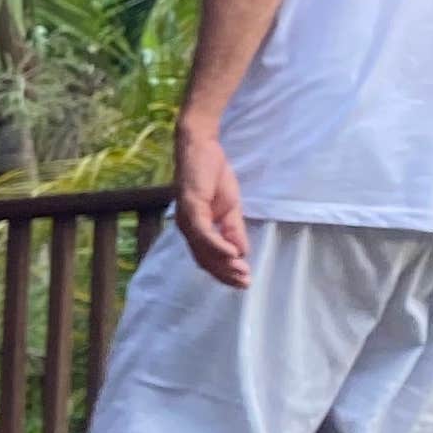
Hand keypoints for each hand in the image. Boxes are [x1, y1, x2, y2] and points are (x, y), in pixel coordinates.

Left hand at [174, 119, 248, 288]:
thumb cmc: (213, 176)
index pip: (207, 259)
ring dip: (224, 264)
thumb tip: (240, 253)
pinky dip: (217, 245)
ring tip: (242, 273)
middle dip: (226, 274)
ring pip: (203, 250)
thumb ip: (233, 230)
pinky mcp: (190, 207)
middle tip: (245, 283)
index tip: (243, 281)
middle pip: (205, 260)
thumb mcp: (229, 208)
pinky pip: (203, 232)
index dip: (224, 272)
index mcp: (196, 230)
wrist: (201, 148)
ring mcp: (187, 219)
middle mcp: (188, 228)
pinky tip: (232, 254)